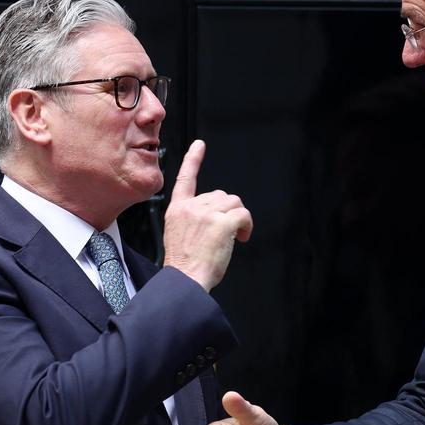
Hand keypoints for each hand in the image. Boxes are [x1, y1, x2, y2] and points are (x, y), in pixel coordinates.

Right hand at [162, 140, 252, 291]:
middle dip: (227, 211)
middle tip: (227, 232)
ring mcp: (207, 214)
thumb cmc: (184, 264)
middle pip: (220, 195)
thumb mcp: (177, 234)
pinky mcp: (222, 223)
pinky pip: (243, 214)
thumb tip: (212, 215)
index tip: (199, 146)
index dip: (193, 160)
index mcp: (178, 210)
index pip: (185, 179)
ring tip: (234, 237)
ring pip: (234, 203)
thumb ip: (192, 219)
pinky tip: (241, 238)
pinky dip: (247, 225)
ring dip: (239, 218)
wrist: (185, 279)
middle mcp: (191, 207)